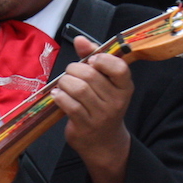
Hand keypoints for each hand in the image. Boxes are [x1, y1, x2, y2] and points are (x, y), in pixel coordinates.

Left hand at [50, 36, 133, 182]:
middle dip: (73, 70)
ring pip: (79, 89)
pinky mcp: (85, 126)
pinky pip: (70, 105)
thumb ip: (93, 58)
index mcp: (124, 87)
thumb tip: (80, 39)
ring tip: (63, 85)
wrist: (103, 143)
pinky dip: (60, 97)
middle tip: (69, 74)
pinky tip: (58, 96)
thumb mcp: (104, 83)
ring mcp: (101, 115)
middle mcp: (116, 101)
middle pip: (90, 76)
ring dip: (65, 82)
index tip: (91, 60)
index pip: (119, 68)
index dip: (102, 60)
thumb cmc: (101, 106)